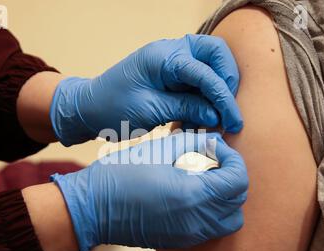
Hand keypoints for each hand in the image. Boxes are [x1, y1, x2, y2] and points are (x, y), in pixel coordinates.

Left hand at [50, 34, 241, 145]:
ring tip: (208, 124)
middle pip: (216, 54)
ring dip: (215, 94)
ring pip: (211, 68)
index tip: (233, 122)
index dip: (223, 98)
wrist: (90, 109)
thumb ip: (186, 109)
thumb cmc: (112, 107)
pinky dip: (203, 101)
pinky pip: (198, 83)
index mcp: (163, 56)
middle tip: (225, 112)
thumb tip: (217, 115)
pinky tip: (196, 123)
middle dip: (227, 82)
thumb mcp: (150, 110)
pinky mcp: (172, 76)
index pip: (205, 72)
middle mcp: (171, 52)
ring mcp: (173, 62)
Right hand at [51, 132, 247, 250]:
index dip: (233, 159)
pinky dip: (212, 212)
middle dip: (232, 177)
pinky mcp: (180, 241)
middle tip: (213, 161)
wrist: (93, 208)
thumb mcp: (160, 149)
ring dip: (225, 198)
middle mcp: (196, 221)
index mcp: (193, 196)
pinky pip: (211, 229)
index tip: (215, 148)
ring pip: (228, 220)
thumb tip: (216, 142)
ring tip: (205, 179)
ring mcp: (188, 235)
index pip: (238, 180)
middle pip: (238, 202)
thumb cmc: (122, 174)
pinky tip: (192, 194)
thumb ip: (195, 142)